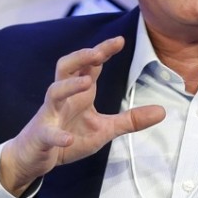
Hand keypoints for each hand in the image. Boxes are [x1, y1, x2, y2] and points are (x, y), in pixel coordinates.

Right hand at [0, 36, 164, 195]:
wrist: (34, 157)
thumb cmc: (69, 135)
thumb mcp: (104, 129)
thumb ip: (130, 119)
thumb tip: (163, 111)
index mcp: (79, 93)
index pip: (90, 65)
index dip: (103, 51)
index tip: (120, 40)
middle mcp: (63, 98)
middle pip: (66, 67)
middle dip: (81, 57)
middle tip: (99, 52)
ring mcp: (50, 115)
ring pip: (53, 92)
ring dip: (69, 86)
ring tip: (87, 83)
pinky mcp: (41, 136)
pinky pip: (47, 132)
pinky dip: (57, 135)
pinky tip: (68, 139)